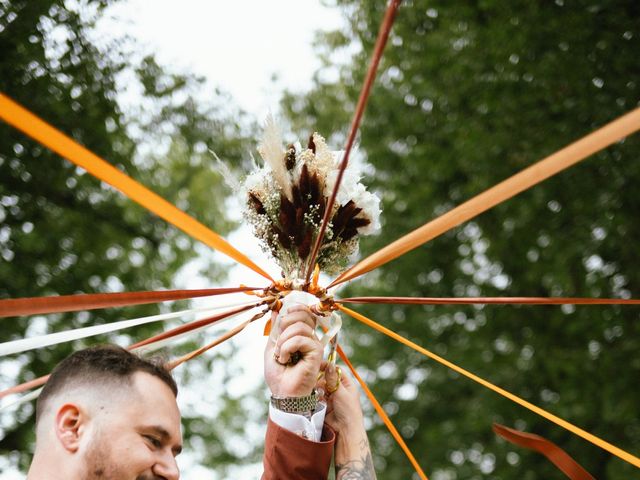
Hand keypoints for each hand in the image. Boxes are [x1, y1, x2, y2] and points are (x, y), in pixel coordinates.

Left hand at [264, 305, 322, 396]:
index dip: (295, 308)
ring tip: (280, 355)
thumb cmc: (278, 375)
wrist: (283, 393)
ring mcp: (314, 345)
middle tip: (278, 341)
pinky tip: (285, 359)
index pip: (304, 312)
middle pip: (303, 314)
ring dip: (283, 340)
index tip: (283, 314)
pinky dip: (287, 348)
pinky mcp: (317, 352)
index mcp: (302, 336)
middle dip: (286, 322)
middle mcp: (310, 338)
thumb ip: (275, 329)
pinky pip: (300, 339)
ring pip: (300, 326)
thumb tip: (276, 310)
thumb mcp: (272, 347)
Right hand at [319, 363, 375, 478]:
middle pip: (325, 377)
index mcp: (346, 384)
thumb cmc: (348, 410)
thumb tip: (329, 364)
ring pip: (319, 387)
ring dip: (317, 388)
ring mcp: (330, 397)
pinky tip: (314, 398)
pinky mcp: (323, 405)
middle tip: (316, 382)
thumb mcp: (341, 392)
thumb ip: (333, 379)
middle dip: (320, 379)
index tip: (317, 365)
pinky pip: (316, 396)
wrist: (345, 431)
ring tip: (316, 392)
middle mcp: (338, 389)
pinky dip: (314, 396)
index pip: (335, 370)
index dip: (327, 366)